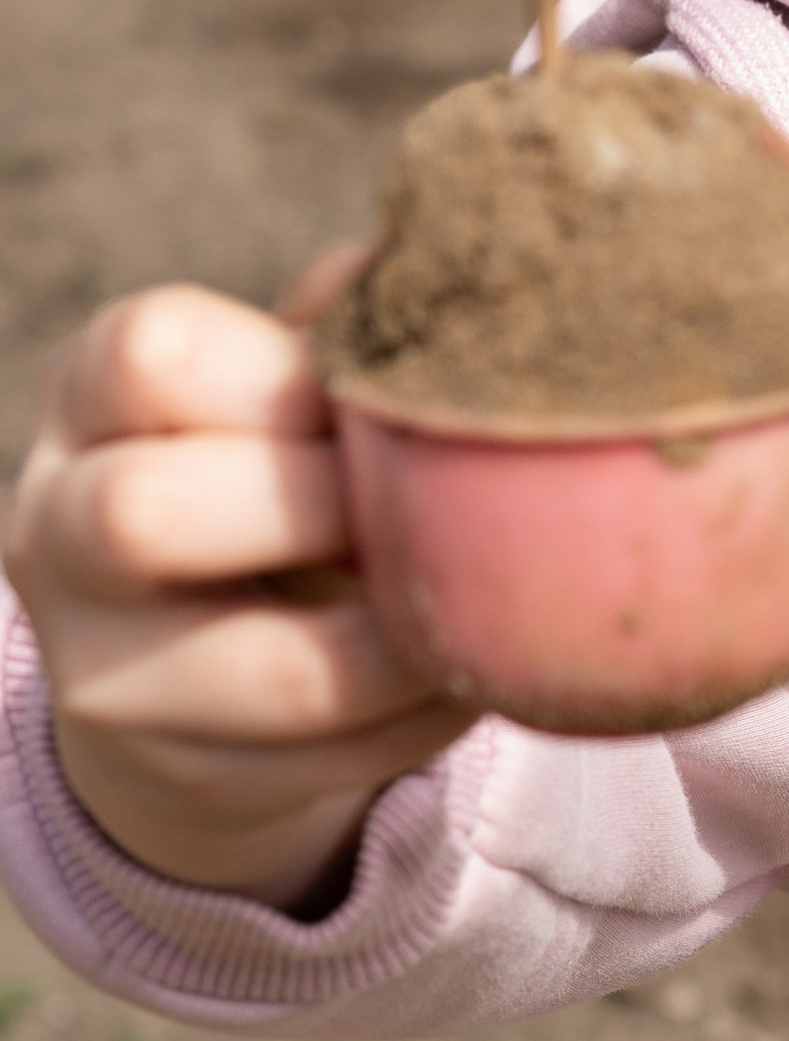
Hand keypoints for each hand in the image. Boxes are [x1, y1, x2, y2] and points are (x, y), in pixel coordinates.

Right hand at [1, 274, 478, 908]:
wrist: (206, 659)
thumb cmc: (275, 467)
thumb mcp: (285, 387)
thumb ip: (340, 333)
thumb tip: (395, 264)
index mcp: (90, 396)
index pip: (156, 353)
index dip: (291, 374)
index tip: (373, 394)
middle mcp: (55, 527)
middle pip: (146, 514)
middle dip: (323, 508)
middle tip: (413, 503)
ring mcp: (103, 668)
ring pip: (271, 670)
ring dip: (409, 635)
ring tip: (480, 600)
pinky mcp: (183, 776)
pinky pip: (335, 760)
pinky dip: (427, 715)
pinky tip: (465, 668)